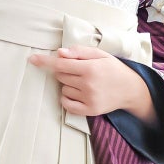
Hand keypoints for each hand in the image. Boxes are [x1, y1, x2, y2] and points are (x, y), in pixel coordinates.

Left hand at [29, 45, 155, 123]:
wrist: (131, 90)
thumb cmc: (113, 69)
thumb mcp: (100, 54)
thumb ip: (79, 52)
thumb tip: (60, 53)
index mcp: (90, 68)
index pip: (60, 64)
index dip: (45, 61)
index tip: (32, 59)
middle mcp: (88, 84)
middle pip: (60, 76)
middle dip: (65, 71)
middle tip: (80, 71)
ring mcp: (88, 99)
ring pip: (63, 89)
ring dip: (68, 85)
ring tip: (85, 83)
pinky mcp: (89, 111)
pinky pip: (67, 104)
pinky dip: (67, 98)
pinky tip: (78, 93)